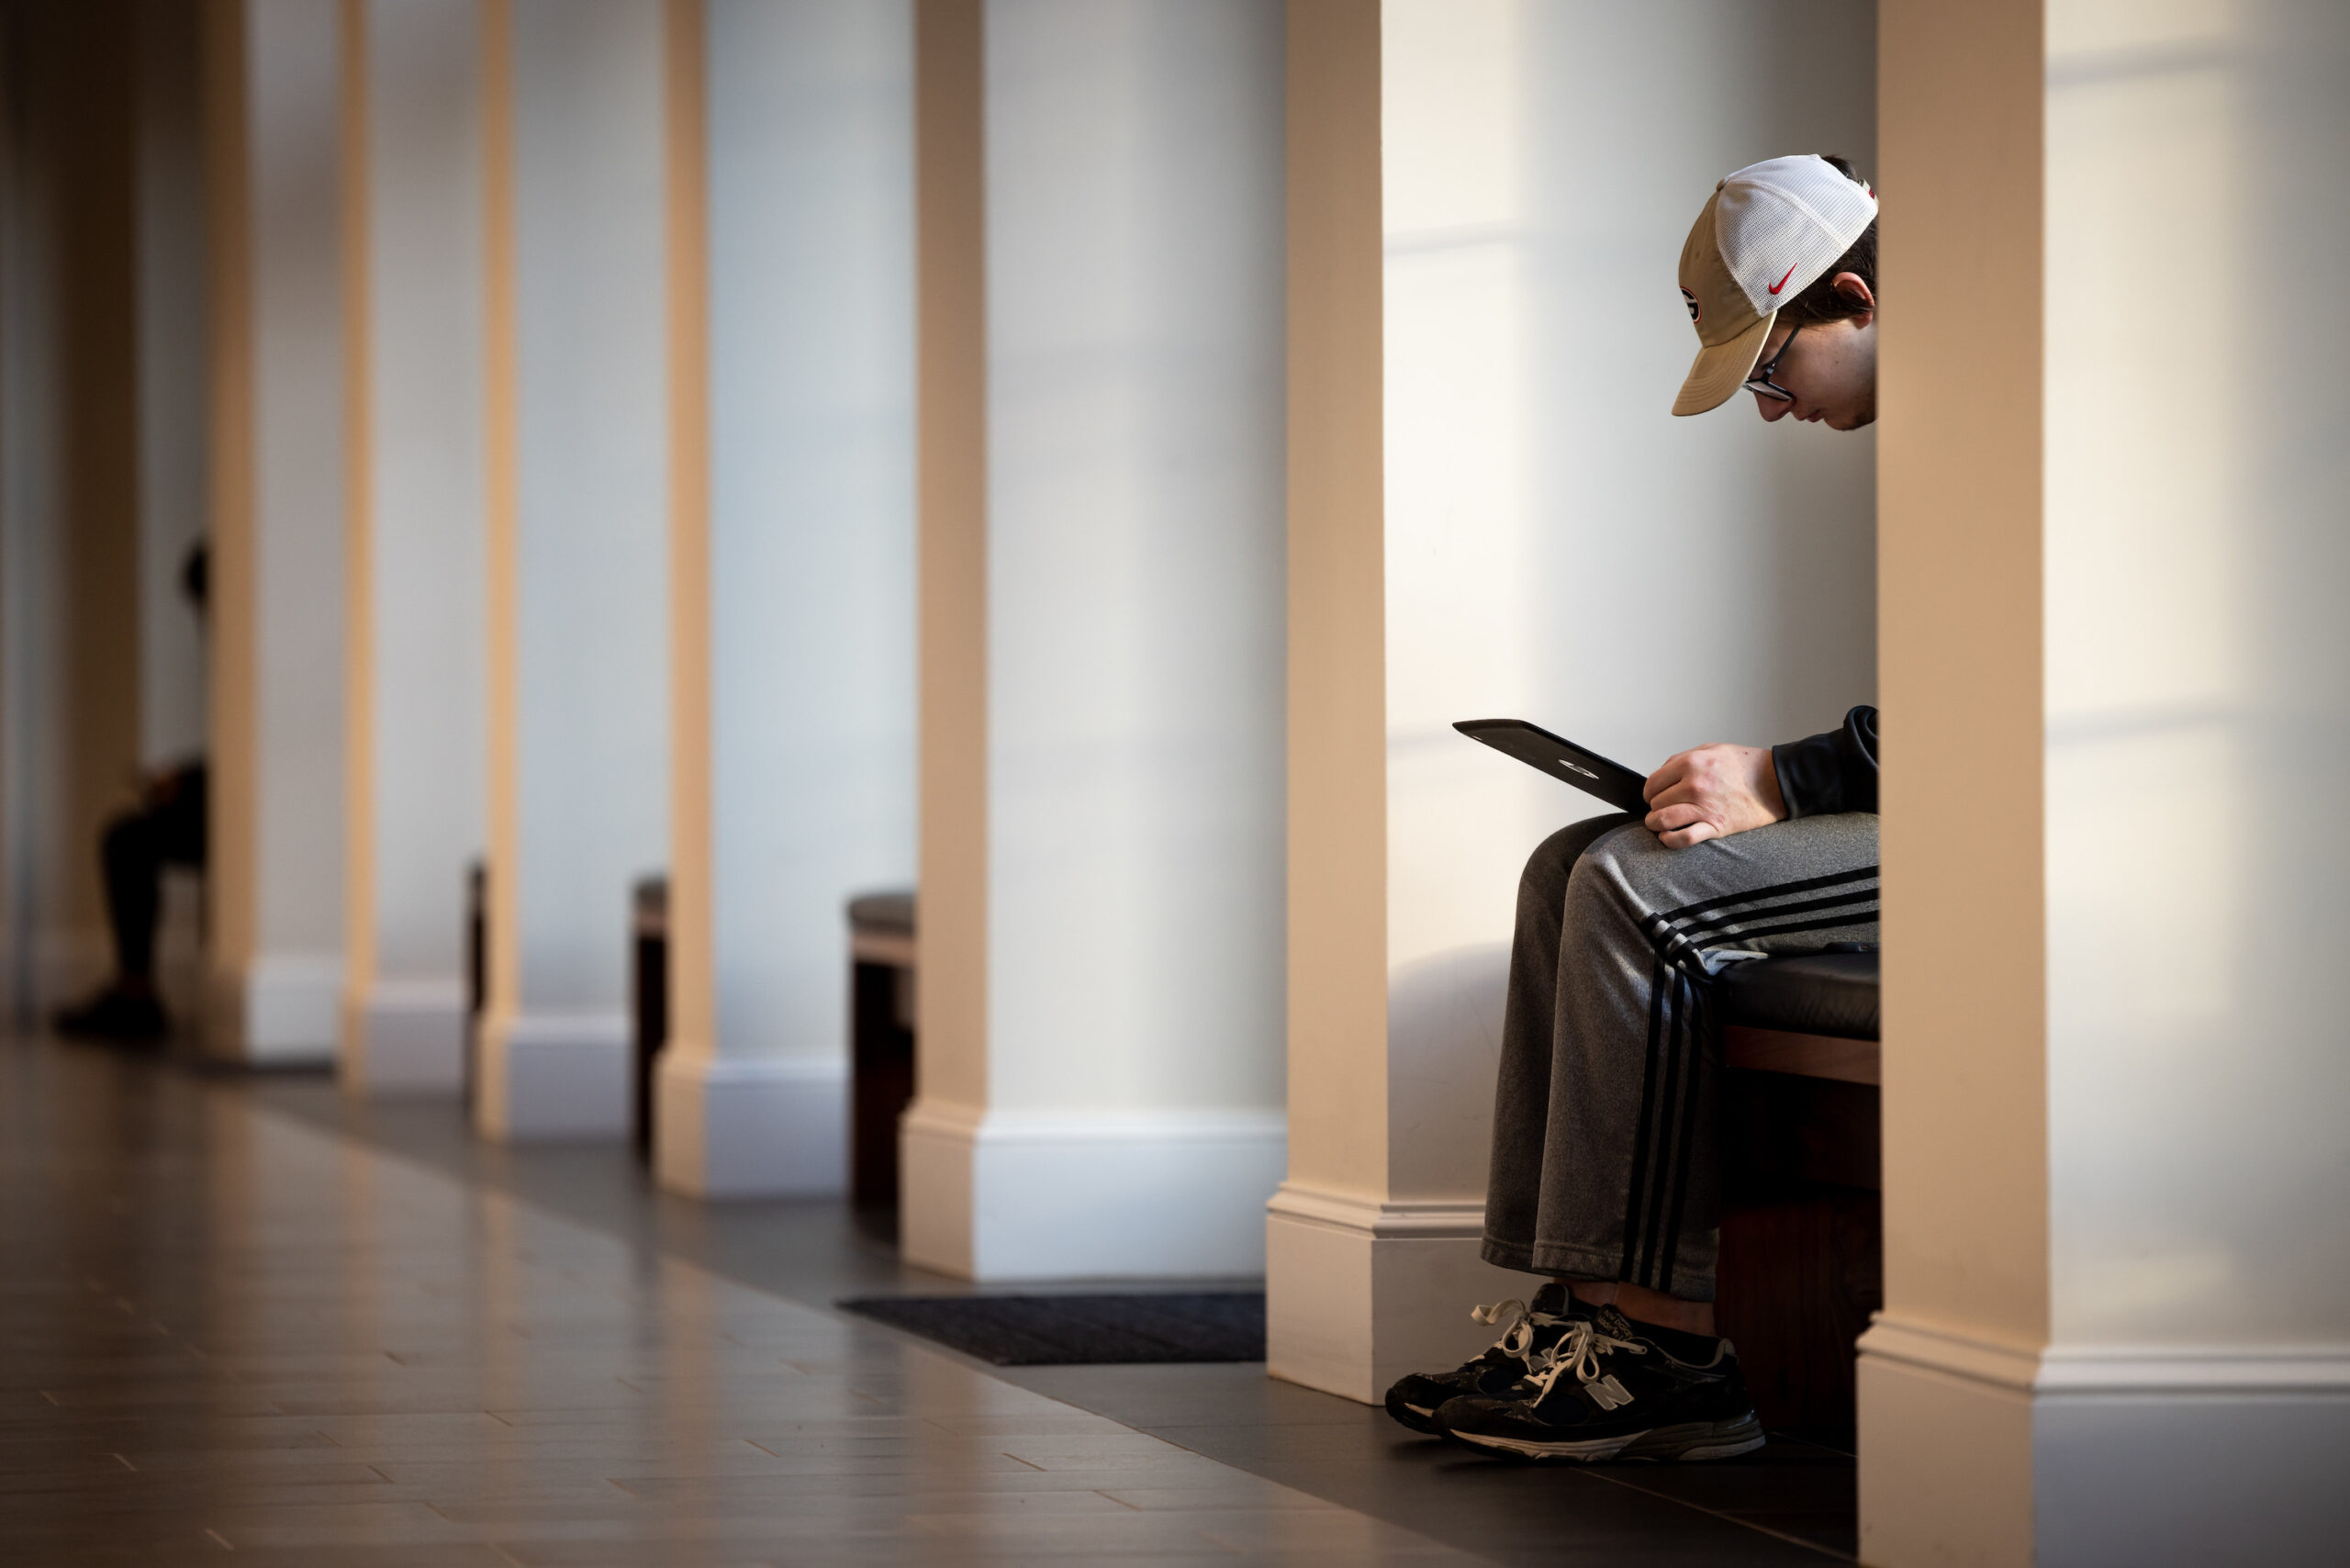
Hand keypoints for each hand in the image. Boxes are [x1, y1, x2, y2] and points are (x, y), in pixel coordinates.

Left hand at [1643, 743, 1785, 848]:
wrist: (1777, 781)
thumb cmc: (1746, 765)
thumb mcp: (1712, 749)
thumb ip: (1683, 759)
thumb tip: (1661, 775)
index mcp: (1691, 763)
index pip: (1653, 782)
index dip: (1650, 791)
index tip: (1654, 796)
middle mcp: (1694, 785)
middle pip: (1656, 802)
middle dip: (1656, 807)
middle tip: (1662, 809)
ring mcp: (1704, 807)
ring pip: (1662, 820)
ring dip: (1656, 824)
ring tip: (1659, 824)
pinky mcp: (1716, 826)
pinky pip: (1683, 838)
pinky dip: (1670, 840)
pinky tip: (1668, 837)